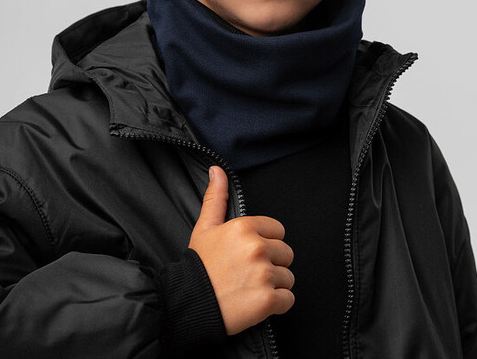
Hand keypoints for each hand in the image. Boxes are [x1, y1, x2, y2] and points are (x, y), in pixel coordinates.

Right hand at [189, 165, 294, 335]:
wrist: (188, 305)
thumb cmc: (198, 266)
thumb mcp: (205, 227)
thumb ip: (215, 197)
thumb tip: (217, 171)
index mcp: (244, 227)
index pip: (278, 230)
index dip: (266, 242)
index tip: (250, 253)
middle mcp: (257, 248)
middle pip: (286, 253)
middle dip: (272, 263)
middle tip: (249, 272)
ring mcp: (263, 274)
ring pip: (288, 277)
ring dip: (274, 285)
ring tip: (251, 287)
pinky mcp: (267, 300)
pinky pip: (288, 299)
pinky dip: (277, 304)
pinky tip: (256, 302)